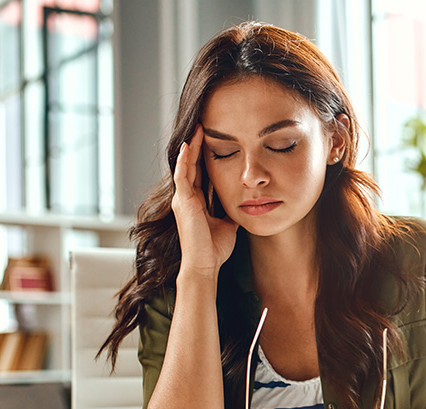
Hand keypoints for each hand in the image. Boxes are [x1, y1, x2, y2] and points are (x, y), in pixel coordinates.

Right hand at [171, 125, 237, 277]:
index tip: (214, 140)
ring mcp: (182, 199)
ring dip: (190, 146)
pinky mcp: (183, 202)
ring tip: (197, 128)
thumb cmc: (214, 249)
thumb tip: (244, 203)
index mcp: (196, 202)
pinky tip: (188, 145)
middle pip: (191, 165)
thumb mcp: (227, 224)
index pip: (200, 173)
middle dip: (196, 146)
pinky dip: (184, 159)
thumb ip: (231, 211)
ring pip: (185, 165)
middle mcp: (186, 198)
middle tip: (203, 125)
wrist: (204, 265)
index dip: (205, 157)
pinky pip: (181, 175)